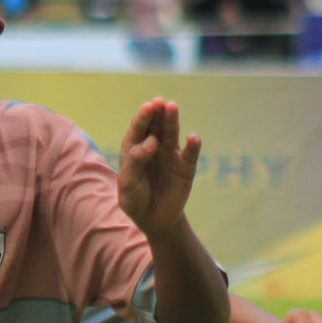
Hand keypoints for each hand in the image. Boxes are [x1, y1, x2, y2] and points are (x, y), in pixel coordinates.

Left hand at [118, 98, 201, 235]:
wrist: (154, 220)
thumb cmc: (136, 200)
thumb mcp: (128, 184)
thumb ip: (136, 161)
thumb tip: (152, 141)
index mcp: (135, 147)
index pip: (138, 129)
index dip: (143, 117)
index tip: (148, 107)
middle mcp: (154, 146)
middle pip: (156, 126)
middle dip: (157, 113)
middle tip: (160, 102)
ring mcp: (170, 154)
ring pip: (172, 133)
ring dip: (172, 120)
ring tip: (172, 107)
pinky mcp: (186, 166)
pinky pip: (190, 154)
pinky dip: (193, 145)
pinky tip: (193, 138)